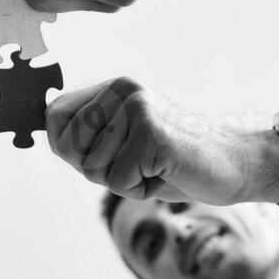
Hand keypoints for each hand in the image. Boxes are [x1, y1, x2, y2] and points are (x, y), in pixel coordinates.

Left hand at [47, 78, 271, 204]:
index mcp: (112, 87)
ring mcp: (138, 108)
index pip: (54, 117)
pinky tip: (166, 173)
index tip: (109, 154)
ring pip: (93, 170)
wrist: (232, 166)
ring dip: (124, 182)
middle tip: (139, 164)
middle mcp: (122, 90)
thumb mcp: (122, 143)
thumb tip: (46, 131)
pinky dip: (140, 190)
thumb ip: (85, 137)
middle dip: (98, 171)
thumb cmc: (172, 162)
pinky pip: (117, 182)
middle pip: (69, 148)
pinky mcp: (151, 133)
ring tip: (155, 167)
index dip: (69, 149)